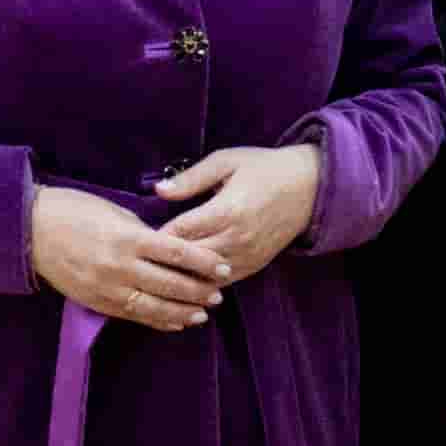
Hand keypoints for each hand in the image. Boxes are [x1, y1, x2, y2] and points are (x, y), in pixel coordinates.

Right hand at [30, 186, 229, 331]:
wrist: (31, 231)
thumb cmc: (74, 211)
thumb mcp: (114, 211)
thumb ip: (143, 231)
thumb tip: (170, 245)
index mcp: (128, 238)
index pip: (177, 253)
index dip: (204, 262)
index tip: (224, 267)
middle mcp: (121, 267)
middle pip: (171, 284)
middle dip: (199, 291)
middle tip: (219, 293)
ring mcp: (108, 288)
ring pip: (155, 307)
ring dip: (183, 312)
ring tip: (203, 313)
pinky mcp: (98, 303)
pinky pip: (134, 316)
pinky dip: (158, 321)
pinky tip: (176, 322)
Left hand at [153, 141, 322, 284]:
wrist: (311, 187)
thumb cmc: (264, 168)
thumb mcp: (226, 162)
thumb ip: (191, 178)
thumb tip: (158, 190)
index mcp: (228, 210)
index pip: (181, 232)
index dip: (155, 238)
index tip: (134, 239)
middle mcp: (237, 239)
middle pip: (189, 260)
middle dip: (164, 261)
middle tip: (139, 261)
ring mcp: (247, 256)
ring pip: (204, 278)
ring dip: (181, 277)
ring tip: (156, 276)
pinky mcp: (254, 266)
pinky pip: (222, 282)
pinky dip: (202, 283)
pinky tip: (184, 282)